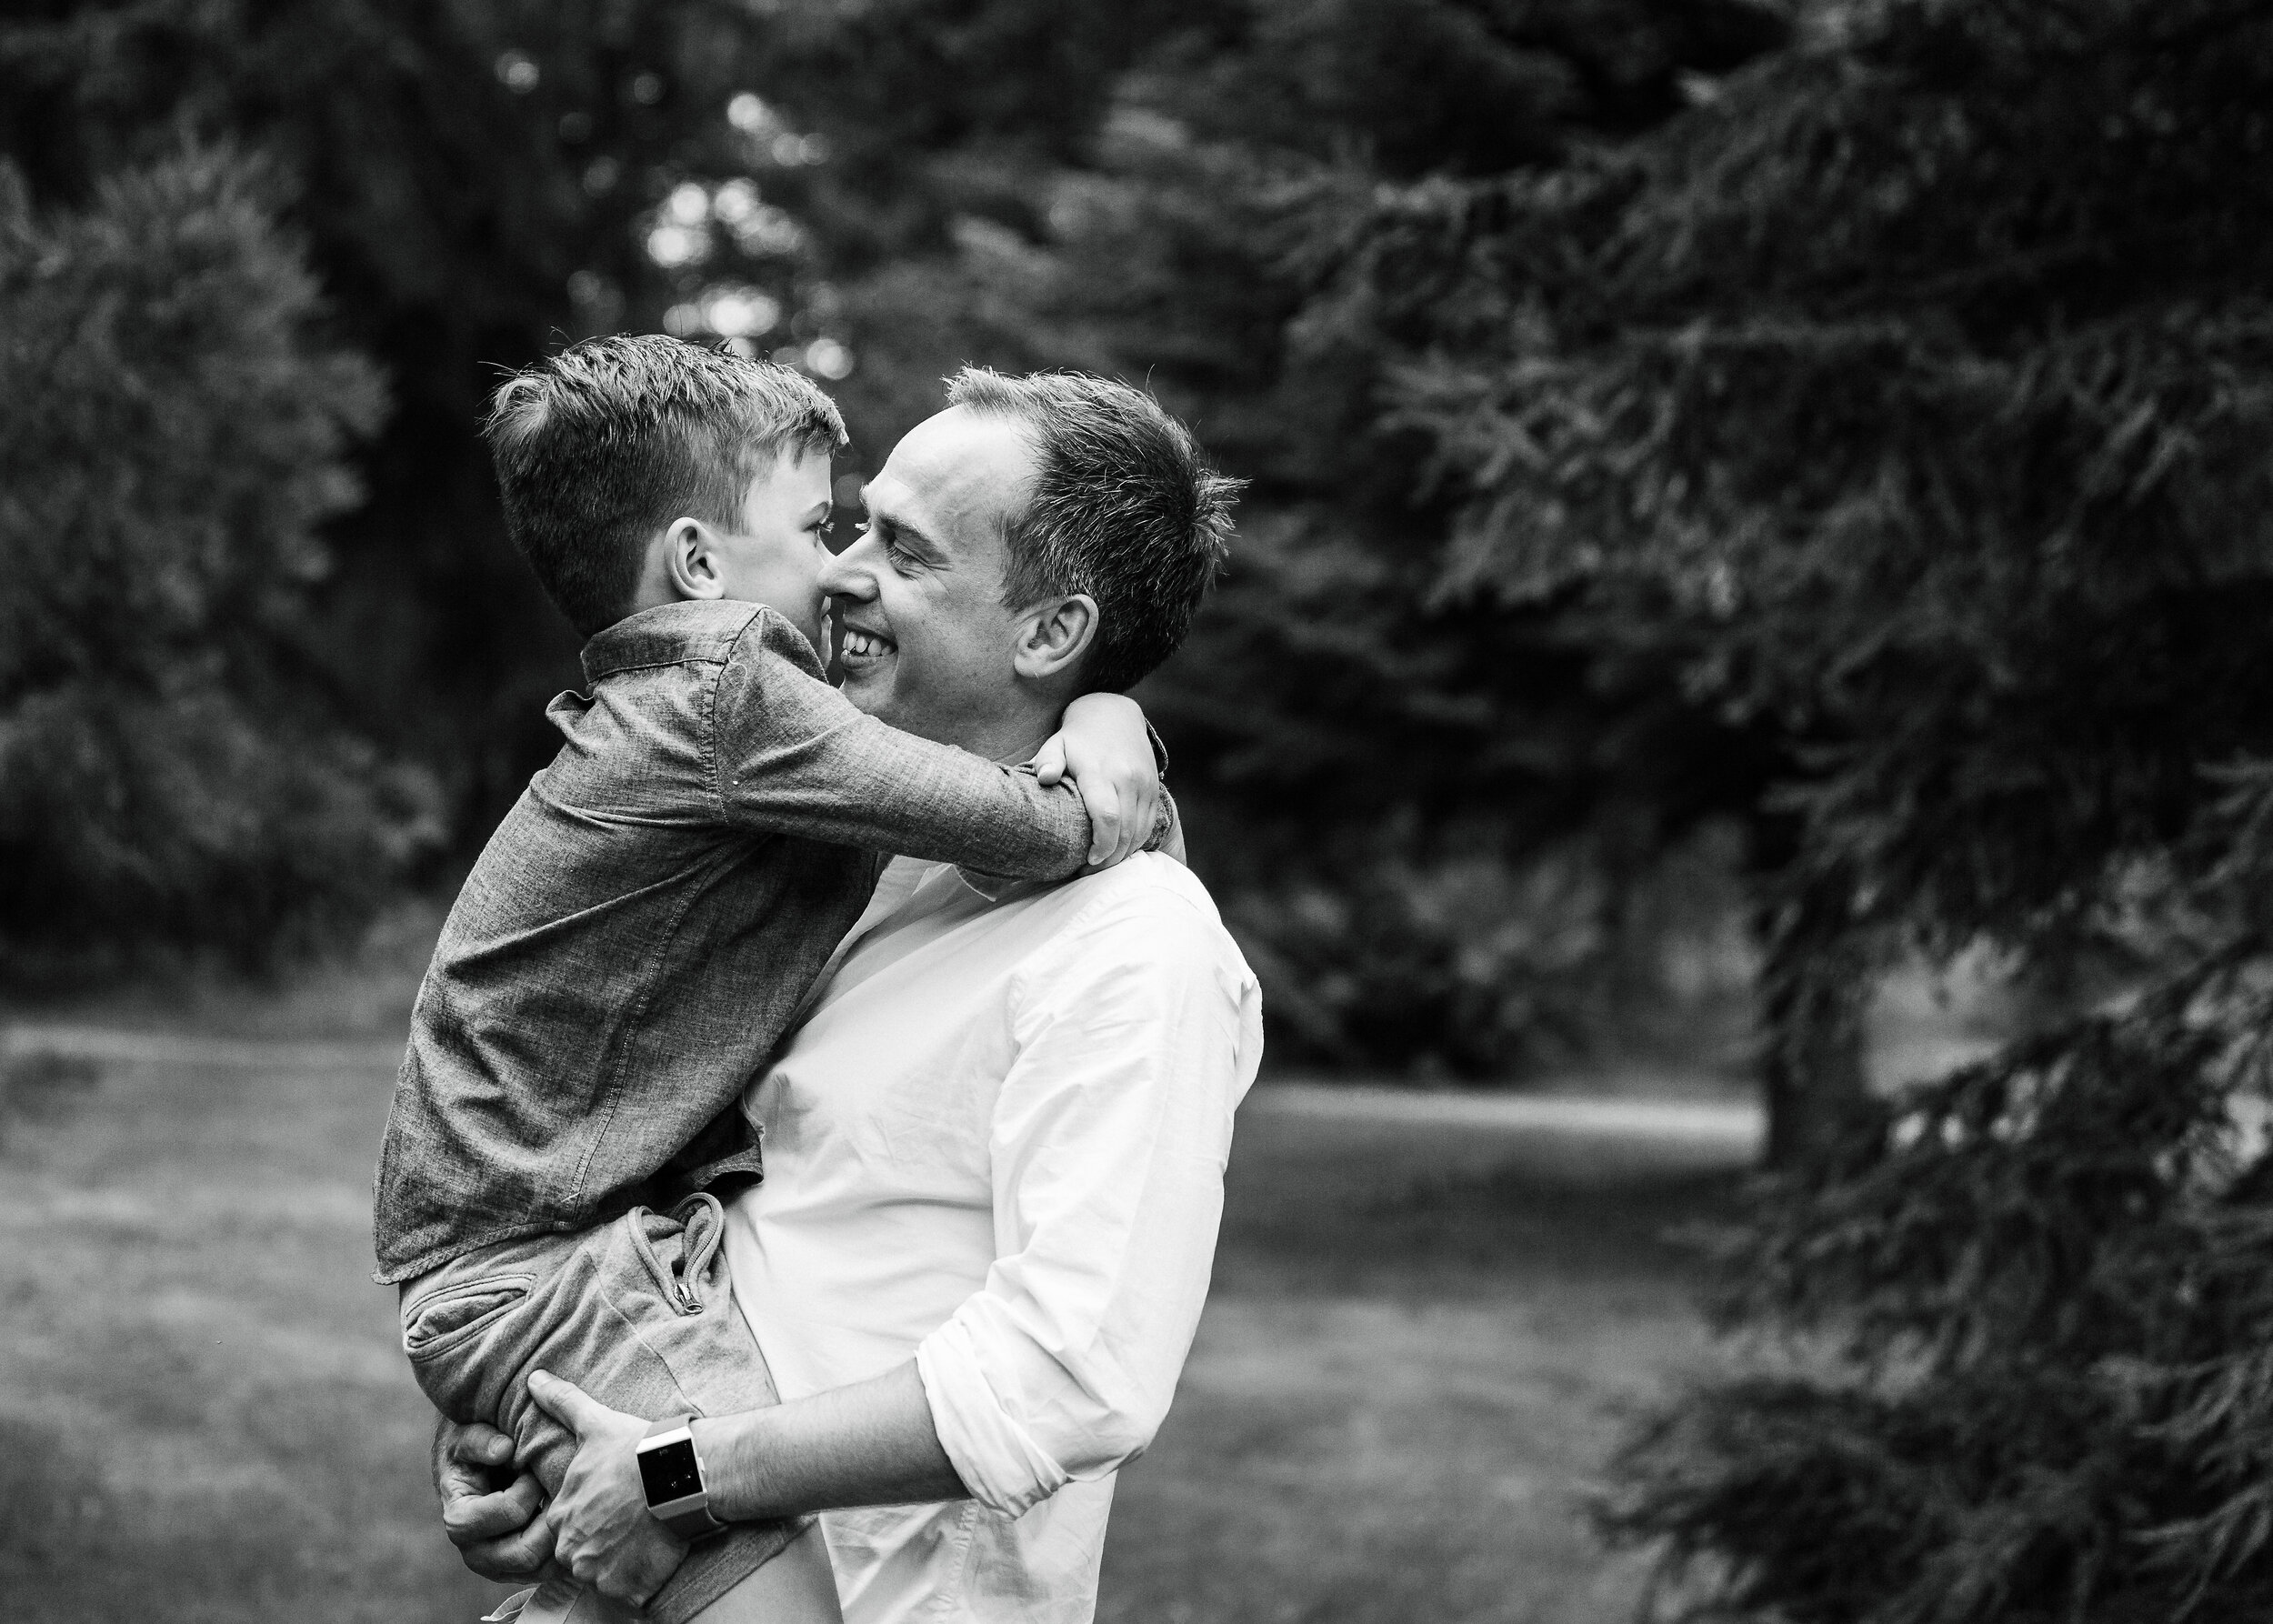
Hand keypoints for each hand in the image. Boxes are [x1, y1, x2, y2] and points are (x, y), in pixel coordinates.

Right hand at [433, 1414, 558, 1582]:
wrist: (475, 1470)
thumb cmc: (472, 1449)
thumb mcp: (466, 1437)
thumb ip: (480, 1440)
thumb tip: (504, 1450)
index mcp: (460, 1519)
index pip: (506, 1515)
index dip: (528, 1492)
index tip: (534, 1471)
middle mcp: (475, 1551)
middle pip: (523, 1554)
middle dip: (550, 1521)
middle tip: (562, 1492)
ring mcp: (497, 1566)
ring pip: (540, 1569)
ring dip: (561, 1538)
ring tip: (571, 1506)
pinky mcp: (517, 1570)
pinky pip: (548, 1572)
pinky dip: (565, 1551)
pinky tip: (575, 1524)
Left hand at [526, 1369, 689, 1606]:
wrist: (683, 1475)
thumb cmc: (638, 1449)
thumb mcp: (595, 1423)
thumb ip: (561, 1403)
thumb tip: (534, 1378)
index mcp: (561, 1514)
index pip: (566, 1526)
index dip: (593, 1515)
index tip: (617, 1504)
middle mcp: (571, 1548)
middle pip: (583, 1554)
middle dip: (604, 1543)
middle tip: (633, 1521)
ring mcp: (598, 1572)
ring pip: (604, 1574)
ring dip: (622, 1562)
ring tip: (646, 1535)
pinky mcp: (626, 1589)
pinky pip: (629, 1592)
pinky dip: (641, 1579)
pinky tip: (656, 1554)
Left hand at [1033, 693, 1159, 866]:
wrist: (1113, 716)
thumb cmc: (1077, 739)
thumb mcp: (1056, 744)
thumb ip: (1048, 761)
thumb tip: (1044, 778)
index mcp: (1101, 771)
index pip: (1107, 816)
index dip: (1100, 845)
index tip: (1087, 861)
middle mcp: (1127, 779)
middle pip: (1125, 831)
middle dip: (1109, 859)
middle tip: (1088, 872)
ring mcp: (1144, 785)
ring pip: (1139, 832)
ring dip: (1123, 854)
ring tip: (1101, 865)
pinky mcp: (1153, 790)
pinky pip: (1149, 825)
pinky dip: (1135, 843)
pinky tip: (1117, 851)